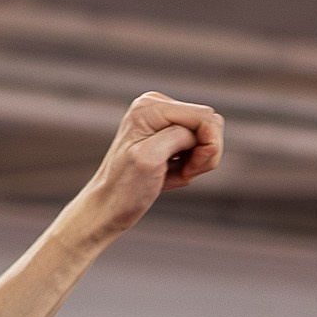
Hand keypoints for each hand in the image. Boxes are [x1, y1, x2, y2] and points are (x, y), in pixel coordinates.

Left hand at [64, 92, 222, 241]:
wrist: (107, 209)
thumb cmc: (124, 189)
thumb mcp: (151, 158)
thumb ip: (179, 135)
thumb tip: (204, 126)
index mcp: (152, 107)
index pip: (205, 117)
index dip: (207, 147)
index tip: (188, 170)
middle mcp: (157, 107)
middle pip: (209, 125)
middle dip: (203, 154)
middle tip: (183, 173)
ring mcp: (162, 121)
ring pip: (205, 138)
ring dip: (195, 163)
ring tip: (170, 176)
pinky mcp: (165, 136)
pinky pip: (195, 148)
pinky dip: (188, 166)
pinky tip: (167, 176)